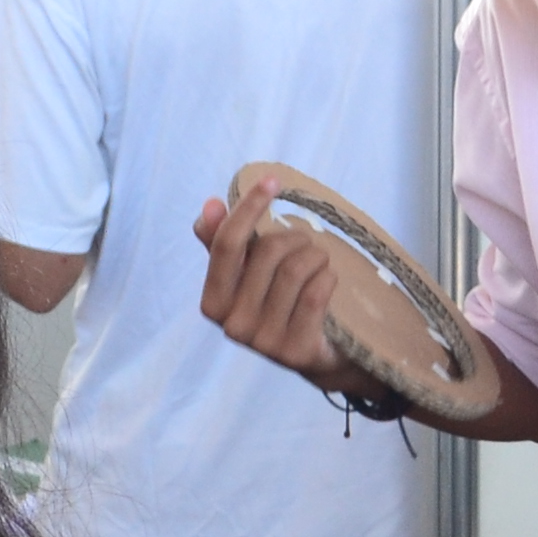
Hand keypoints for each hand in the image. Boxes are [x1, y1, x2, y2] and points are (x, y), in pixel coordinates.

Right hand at [194, 194, 351, 385]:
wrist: (317, 354)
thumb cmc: (279, 304)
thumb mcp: (248, 274)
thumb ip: (224, 243)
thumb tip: (209, 205)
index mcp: (213, 302)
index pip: (226, 244)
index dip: (249, 207)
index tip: (272, 181)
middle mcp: (232, 325)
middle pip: (267, 253)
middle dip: (294, 238)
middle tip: (306, 243)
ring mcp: (263, 342)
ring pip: (294, 270)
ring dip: (315, 256)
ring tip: (319, 261)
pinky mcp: (295, 351)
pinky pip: (316, 293)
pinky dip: (327, 278)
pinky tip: (328, 281)